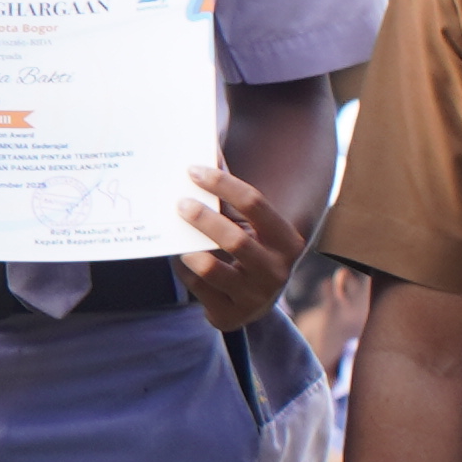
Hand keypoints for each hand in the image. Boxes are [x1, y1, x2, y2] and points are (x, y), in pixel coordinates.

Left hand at [177, 160, 297, 333]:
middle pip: (235, 239)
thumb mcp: (248, 223)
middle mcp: (277, 271)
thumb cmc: (247, 248)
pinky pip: (195, 287)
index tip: (192, 170)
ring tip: (174, 236)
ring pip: (210, 268)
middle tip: (178, 203)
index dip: (223, 183)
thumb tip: (203, 146)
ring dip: (187, 248)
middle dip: (203, 219)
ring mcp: (254, 298)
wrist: (253, 301)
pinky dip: (182, 269)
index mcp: (287, 240)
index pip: (256, 203)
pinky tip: (177, 257)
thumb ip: (229, 192)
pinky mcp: (229, 316)